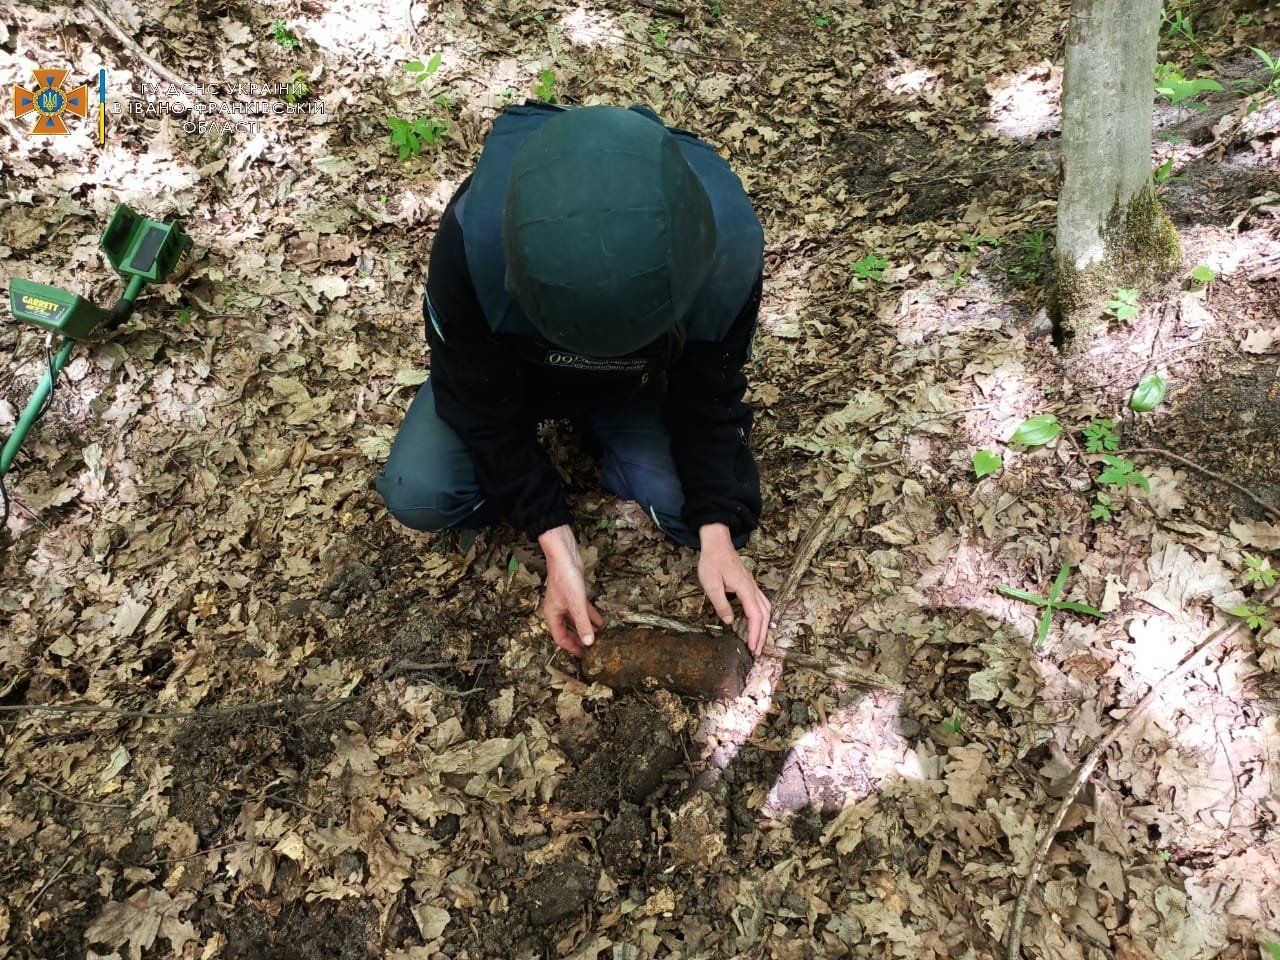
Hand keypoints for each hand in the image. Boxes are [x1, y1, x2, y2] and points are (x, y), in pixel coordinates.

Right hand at [538, 525, 604, 656]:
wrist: (565, 556)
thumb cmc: (565, 578)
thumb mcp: (576, 604)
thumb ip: (583, 624)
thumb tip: (588, 642)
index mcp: (553, 615)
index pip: (560, 637)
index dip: (571, 647)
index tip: (582, 655)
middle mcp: (558, 610)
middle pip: (568, 630)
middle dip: (579, 639)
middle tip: (590, 649)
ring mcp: (566, 602)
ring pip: (576, 620)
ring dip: (586, 628)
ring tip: (599, 637)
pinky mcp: (574, 594)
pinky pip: (582, 610)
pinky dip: (590, 616)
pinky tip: (601, 621)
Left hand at [697, 523, 770, 655]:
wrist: (717, 542)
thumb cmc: (712, 561)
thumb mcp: (711, 584)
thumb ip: (721, 604)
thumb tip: (729, 621)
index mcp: (745, 588)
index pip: (755, 615)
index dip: (755, 633)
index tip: (753, 647)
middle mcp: (752, 588)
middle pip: (764, 614)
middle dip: (762, 634)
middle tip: (757, 651)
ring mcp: (752, 585)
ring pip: (766, 608)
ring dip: (764, 626)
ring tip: (758, 641)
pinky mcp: (749, 584)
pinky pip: (761, 603)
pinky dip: (762, 616)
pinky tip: (757, 622)